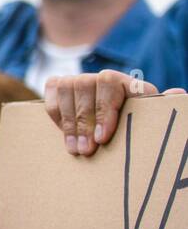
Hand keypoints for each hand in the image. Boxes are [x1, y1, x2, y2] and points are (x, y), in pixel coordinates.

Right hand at [44, 69, 186, 155]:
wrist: (120, 124)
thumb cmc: (138, 126)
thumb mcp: (152, 118)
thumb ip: (163, 106)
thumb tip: (178, 92)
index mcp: (127, 83)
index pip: (109, 83)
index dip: (103, 109)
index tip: (102, 137)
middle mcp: (103, 77)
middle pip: (84, 85)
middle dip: (83, 121)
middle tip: (86, 150)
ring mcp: (81, 79)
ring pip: (66, 88)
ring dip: (68, 121)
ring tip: (74, 149)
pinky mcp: (62, 84)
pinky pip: (52, 90)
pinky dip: (55, 113)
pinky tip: (64, 134)